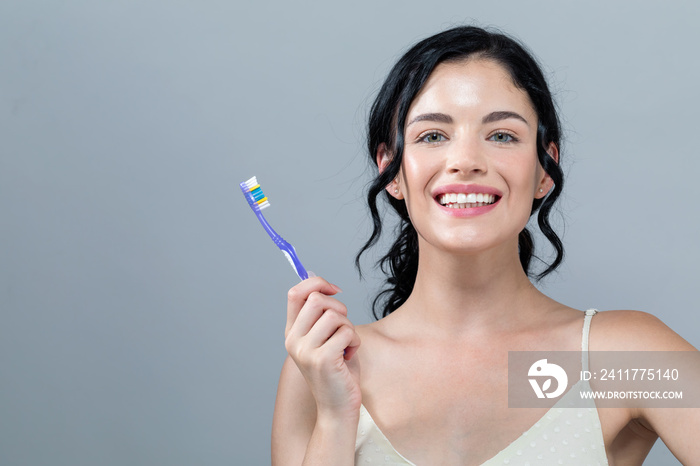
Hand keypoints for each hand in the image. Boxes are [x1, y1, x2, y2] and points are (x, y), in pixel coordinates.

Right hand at [285, 277, 360, 417]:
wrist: (337, 408)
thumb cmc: (337, 370)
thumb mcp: (324, 337)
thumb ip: (320, 314)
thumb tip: (320, 283)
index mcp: (291, 332)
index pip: (295, 294)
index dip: (317, 283)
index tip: (334, 290)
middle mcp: (293, 340)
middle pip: (317, 300)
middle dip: (339, 308)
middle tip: (344, 327)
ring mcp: (305, 350)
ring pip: (334, 316)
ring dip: (349, 328)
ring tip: (347, 345)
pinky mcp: (322, 359)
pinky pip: (346, 332)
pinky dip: (355, 341)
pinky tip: (349, 355)